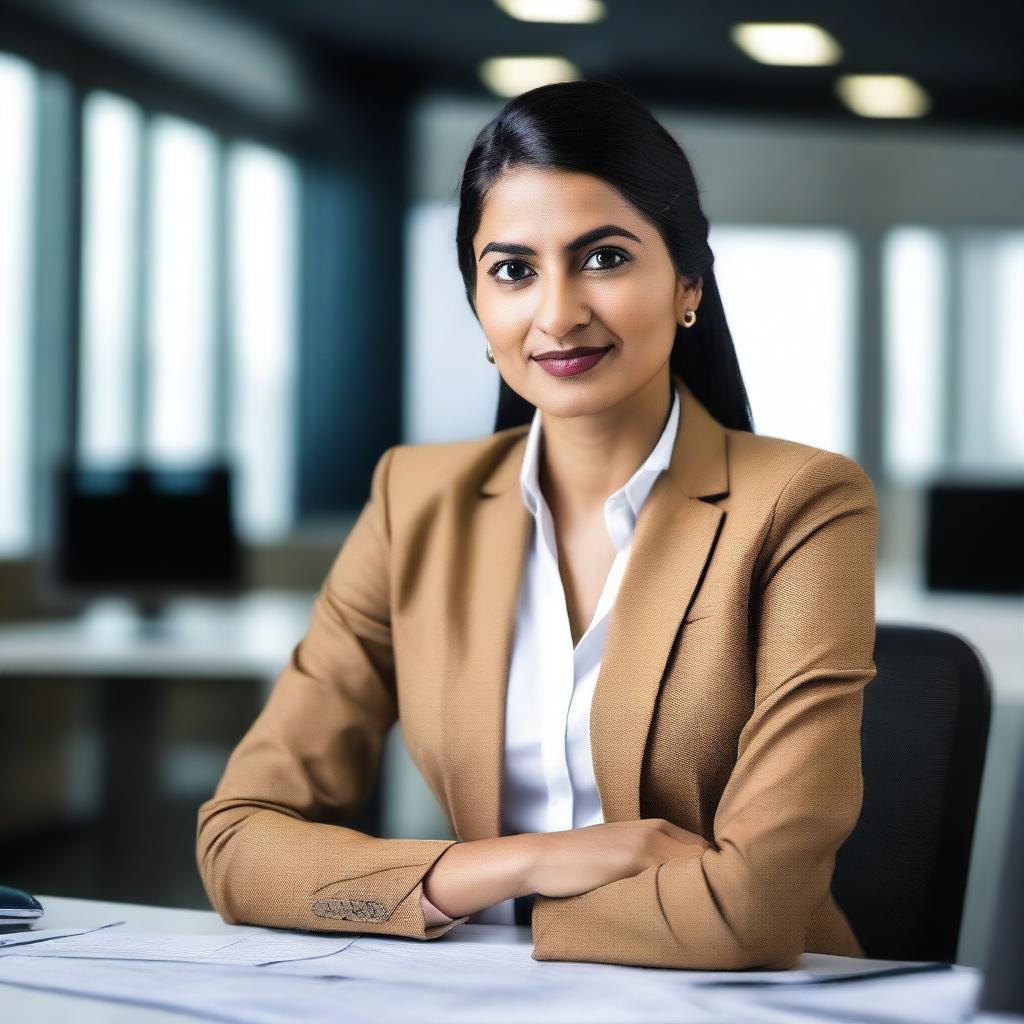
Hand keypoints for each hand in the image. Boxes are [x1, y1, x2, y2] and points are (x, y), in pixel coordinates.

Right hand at [522, 818, 712, 898]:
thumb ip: (652, 857)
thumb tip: (680, 884)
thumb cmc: (581, 860)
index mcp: (656, 826)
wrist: (545, 857)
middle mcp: (656, 829)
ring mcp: (647, 841)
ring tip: (709, 918)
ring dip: (706, 889)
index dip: (716, 873)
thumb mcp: (622, 851)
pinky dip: (685, 894)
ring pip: (697, 864)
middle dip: (718, 882)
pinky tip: (685, 915)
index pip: (705, 848)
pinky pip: (673, 876)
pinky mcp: (634, 857)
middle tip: (718, 912)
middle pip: (707, 855)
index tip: (718, 897)